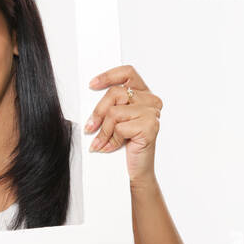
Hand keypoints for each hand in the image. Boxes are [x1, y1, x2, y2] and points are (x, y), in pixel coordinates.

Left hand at [86, 65, 162, 189]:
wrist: (135, 170)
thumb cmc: (125, 144)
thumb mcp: (115, 120)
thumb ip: (109, 105)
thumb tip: (90, 94)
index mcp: (143, 94)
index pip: (128, 73)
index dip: (108, 76)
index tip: (92, 85)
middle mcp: (151, 100)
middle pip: (115, 93)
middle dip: (98, 112)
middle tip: (90, 127)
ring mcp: (152, 113)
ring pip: (114, 112)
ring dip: (103, 130)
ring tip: (101, 142)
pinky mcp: (150, 126)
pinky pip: (120, 127)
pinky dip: (111, 140)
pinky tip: (111, 147)